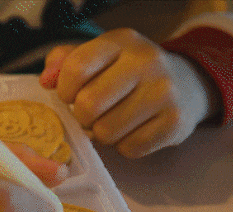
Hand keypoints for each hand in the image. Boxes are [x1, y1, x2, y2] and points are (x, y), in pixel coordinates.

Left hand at [40, 28, 217, 157]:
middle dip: (82, 117)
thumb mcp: (99, 57)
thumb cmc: (127, 74)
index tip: (69, 96)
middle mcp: (146, 62)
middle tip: (90, 115)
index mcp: (121, 41)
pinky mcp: (175, 123)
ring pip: (107, 132)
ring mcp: (164, 93)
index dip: (64, 90)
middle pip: (89, 105)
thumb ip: (64, 63)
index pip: (77, 68)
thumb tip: (46, 81)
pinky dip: (124, 146)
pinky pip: (130, 148)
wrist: (186, 84)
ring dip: (102, 134)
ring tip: (112, 122)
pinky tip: (132, 131)